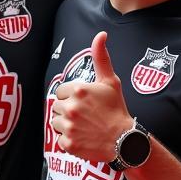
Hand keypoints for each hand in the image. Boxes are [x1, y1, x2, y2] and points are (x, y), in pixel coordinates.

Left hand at [51, 32, 132, 164]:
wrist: (124, 141)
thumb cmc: (117, 109)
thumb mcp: (110, 81)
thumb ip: (100, 57)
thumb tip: (101, 35)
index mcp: (78, 90)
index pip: (61, 91)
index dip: (72, 97)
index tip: (86, 103)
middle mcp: (71, 107)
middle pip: (57, 106)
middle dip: (69, 110)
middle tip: (86, 115)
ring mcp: (68, 127)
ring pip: (56, 122)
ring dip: (66, 124)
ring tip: (84, 126)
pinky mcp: (68, 144)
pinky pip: (59, 139)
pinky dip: (69, 140)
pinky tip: (83, 137)